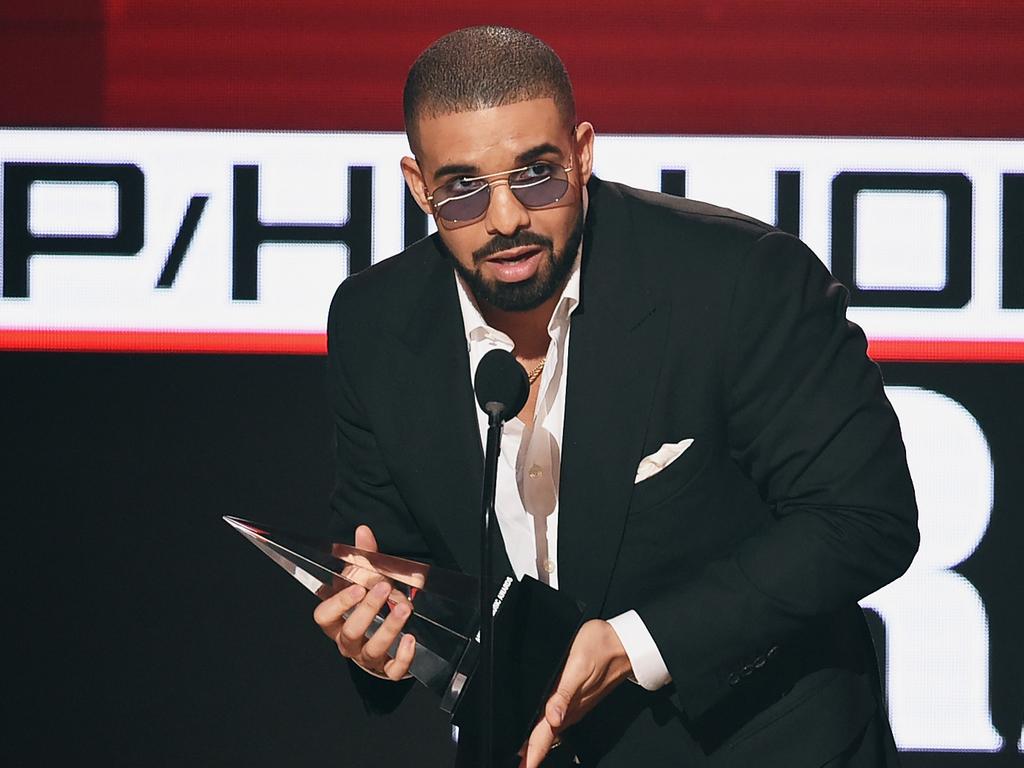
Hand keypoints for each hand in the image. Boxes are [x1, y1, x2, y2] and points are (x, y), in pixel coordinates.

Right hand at [312, 525, 415, 679]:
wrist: (383, 638)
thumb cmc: (369, 606)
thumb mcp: (366, 580)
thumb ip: (364, 557)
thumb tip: (363, 530)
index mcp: (337, 620)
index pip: (324, 616)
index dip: (339, 603)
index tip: (358, 586)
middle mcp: (347, 641)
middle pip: (350, 632)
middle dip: (368, 609)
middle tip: (385, 588)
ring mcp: (366, 657)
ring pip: (371, 650)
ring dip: (389, 629)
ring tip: (404, 609)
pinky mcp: (386, 670)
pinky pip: (392, 671)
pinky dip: (402, 658)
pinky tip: (411, 640)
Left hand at [519, 619, 632, 767]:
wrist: (625, 644)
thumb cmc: (601, 648)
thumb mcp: (578, 666)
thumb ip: (563, 694)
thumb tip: (553, 718)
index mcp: (568, 705)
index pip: (544, 737)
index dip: (531, 756)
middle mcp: (572, 710)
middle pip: (546, 740)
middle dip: (531, 755)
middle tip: (520, 767)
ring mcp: (577, 706)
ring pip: (552, 732)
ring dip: (538, 745)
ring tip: (526, 757)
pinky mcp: (580, 699)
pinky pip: (559, 722)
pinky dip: (548, 732)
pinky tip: (542, 731)